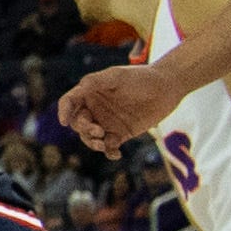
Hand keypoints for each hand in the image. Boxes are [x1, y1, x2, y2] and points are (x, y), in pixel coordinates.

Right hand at [57, 60, 178, 153]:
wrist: (166, 88)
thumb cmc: (141, 77)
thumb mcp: (117, 76)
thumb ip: (97, 81)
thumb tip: (80, 88)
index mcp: (89, 92)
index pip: (69, 102)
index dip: (63, 111)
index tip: (64, 122)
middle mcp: (95, 108)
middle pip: (78, 123)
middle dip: (84, 129)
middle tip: (98, 131)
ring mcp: (106, 122)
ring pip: (90, 138)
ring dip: (93, 143)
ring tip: (104, 144)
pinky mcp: (120, 134)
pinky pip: (108, 147)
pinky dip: (109, 153)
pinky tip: (116, 154)